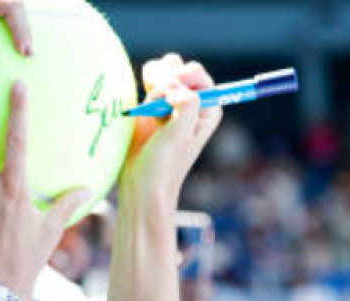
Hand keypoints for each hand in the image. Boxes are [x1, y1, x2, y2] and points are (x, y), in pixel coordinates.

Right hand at [119, 55, 222, 216]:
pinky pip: (149, 81)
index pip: (198, 75)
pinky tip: (142, 109)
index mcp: (207, 109)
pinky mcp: (152, 105)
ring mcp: (171, 103)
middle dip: (166, 79)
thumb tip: (176, 84)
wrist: (142, 183)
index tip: (172, 87)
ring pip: (163, 71)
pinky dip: (143, 86)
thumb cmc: (165, 165)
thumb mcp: (181, 134)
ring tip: (150, 108)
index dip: (183, 76)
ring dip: (153, 83)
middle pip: (179, 68)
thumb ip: (186, 103)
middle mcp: (192, 103)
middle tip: (156, 101)